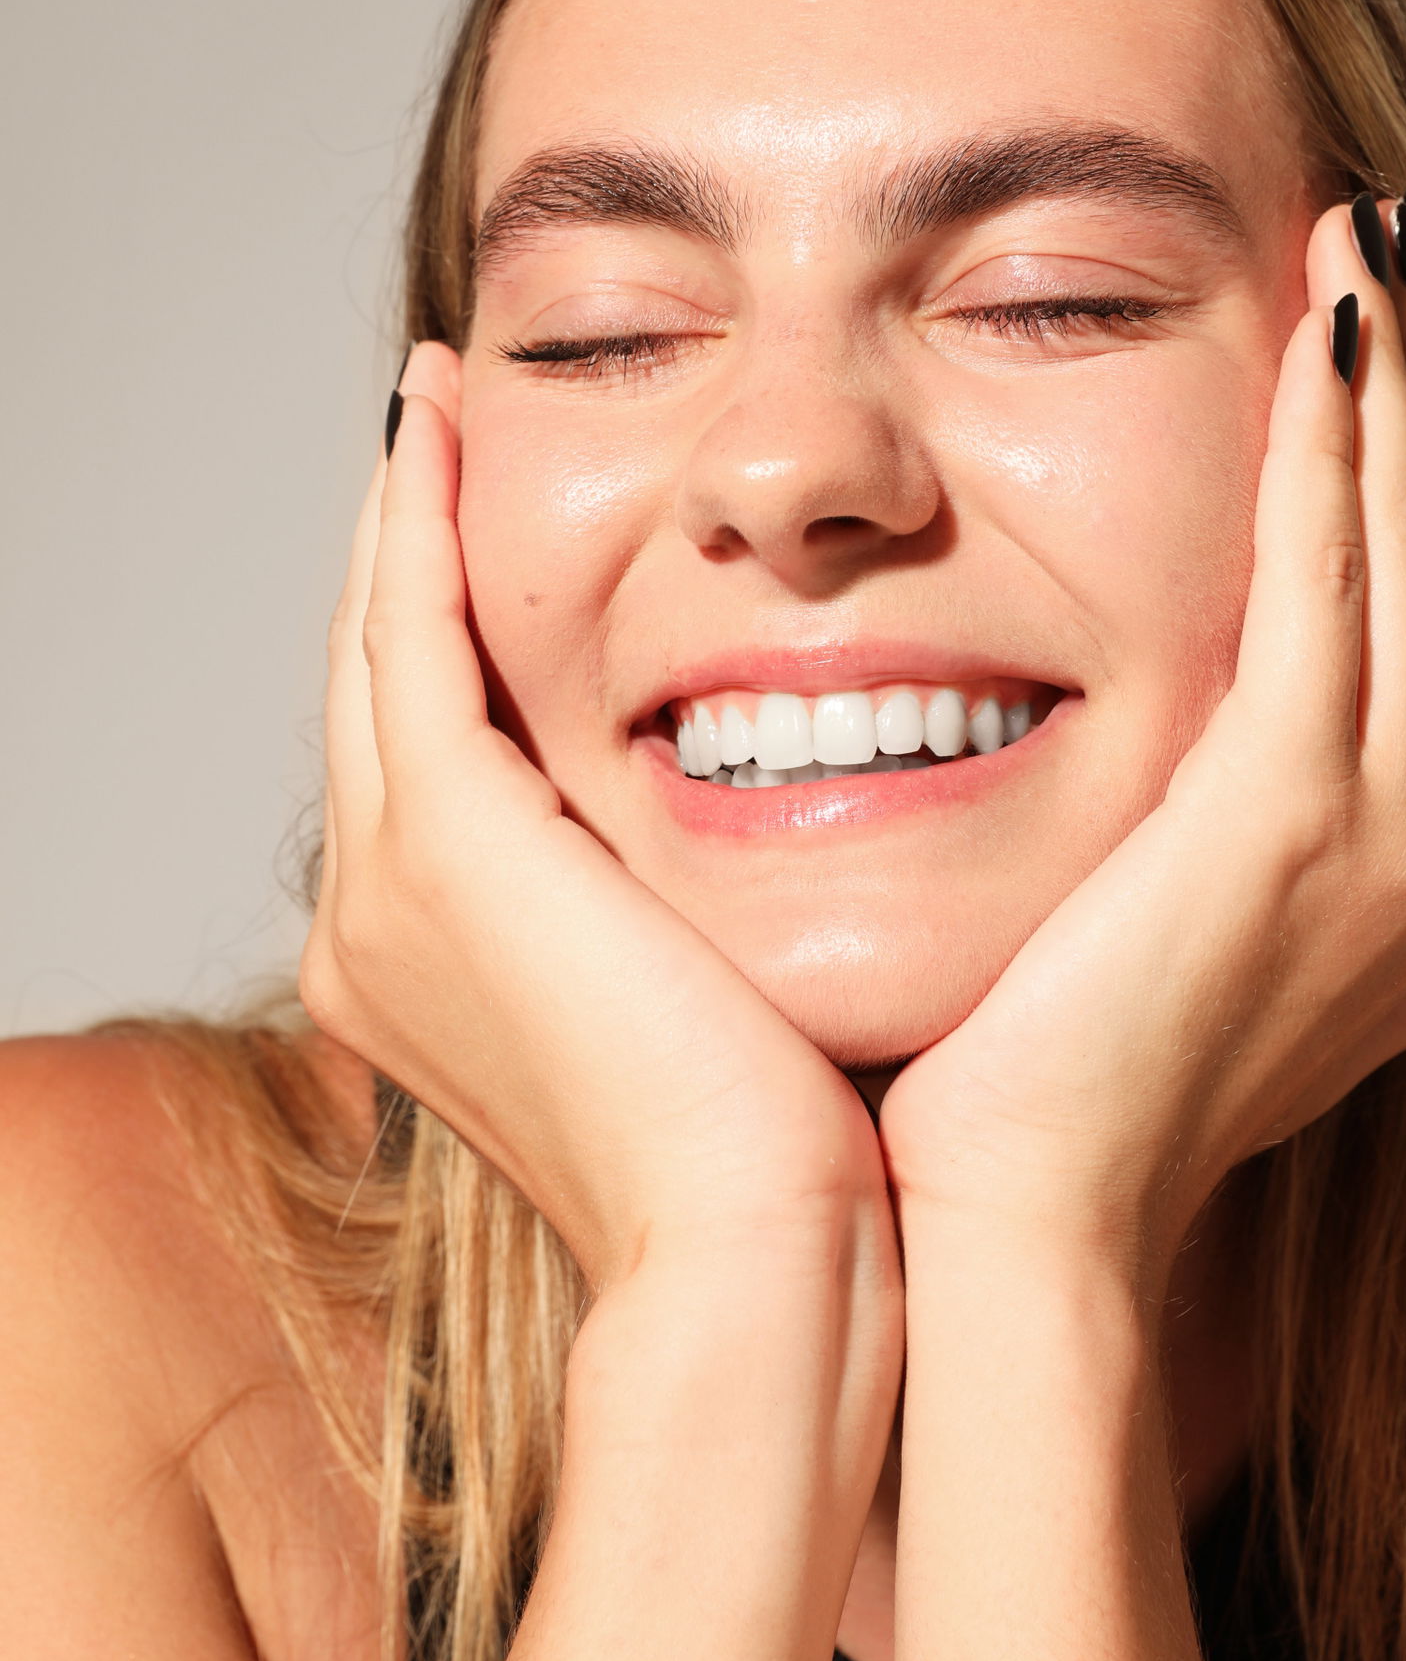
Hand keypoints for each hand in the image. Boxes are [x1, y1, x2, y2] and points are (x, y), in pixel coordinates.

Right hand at [299, 344, 891, 1296]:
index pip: (424, 745)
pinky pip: (410, 631)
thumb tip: (757, 817)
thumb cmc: (777, 1150)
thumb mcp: (693, 992)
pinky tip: (443, 425)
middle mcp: (373, 918)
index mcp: (424, 960)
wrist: (758, 1258)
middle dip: (407, 548)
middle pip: (376, 682)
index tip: (484, 515)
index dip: (439, 621)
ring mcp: (389, 884)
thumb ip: (665, 902)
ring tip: (434, 402)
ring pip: (377, 645)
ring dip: (405, 511)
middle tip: (437, 423)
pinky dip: (419, 521)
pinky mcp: (444, 841)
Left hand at [879, 197, 1405, 1291]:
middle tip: (1398, 263)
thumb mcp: (1178, 946)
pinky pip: (1325, 583)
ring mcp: (1389, 837)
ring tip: (1373, 250)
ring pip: (1404, 556)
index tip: (1380, 374)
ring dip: (1391, 391)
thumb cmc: (1059, 1088)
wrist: (1032, 1219)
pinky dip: (1331, 453)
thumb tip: (1203, 759)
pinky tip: (1325, 338)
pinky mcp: (1293, 813)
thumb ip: (1224, 844)